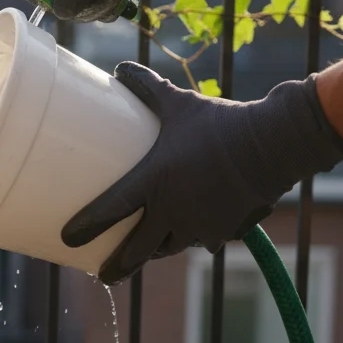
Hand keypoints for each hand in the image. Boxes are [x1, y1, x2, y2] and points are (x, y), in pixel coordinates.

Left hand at [63, 63, 342, 284]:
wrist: (275, 144)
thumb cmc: (222, 122)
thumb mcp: (180, 103)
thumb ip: (148, 88)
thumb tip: (120, 67)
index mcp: (154, 182)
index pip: (110, 210)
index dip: (86, 227)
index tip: (67, 240)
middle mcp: (173, 210)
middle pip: (136, 250)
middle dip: (117, 266)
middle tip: (102, 275)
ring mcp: (199, 225)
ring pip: (168, 248)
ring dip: (153, 253)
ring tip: (140, 255)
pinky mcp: (224, 231)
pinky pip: (201, 241)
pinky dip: (192, 239)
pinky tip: (189, 237)